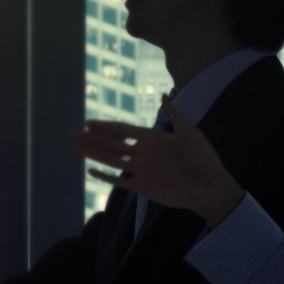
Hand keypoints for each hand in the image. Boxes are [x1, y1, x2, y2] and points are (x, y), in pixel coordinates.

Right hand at [73, 98, 244, 221]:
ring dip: (92, 154)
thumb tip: (162, 96)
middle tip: (72, 133)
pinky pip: (119, 181)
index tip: (88, 123)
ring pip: (111, 160)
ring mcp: (142, 170)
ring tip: (74, 149)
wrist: (210, 187)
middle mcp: (143, 153)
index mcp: (153, 139)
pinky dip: (105, 177)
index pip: (123, 131)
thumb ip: (174, 116)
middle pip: (111, 144)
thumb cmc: (204, 160)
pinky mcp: (143, 187)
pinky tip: (91, 171)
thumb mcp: (191, 133)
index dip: (105, 127)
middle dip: (91, 139)